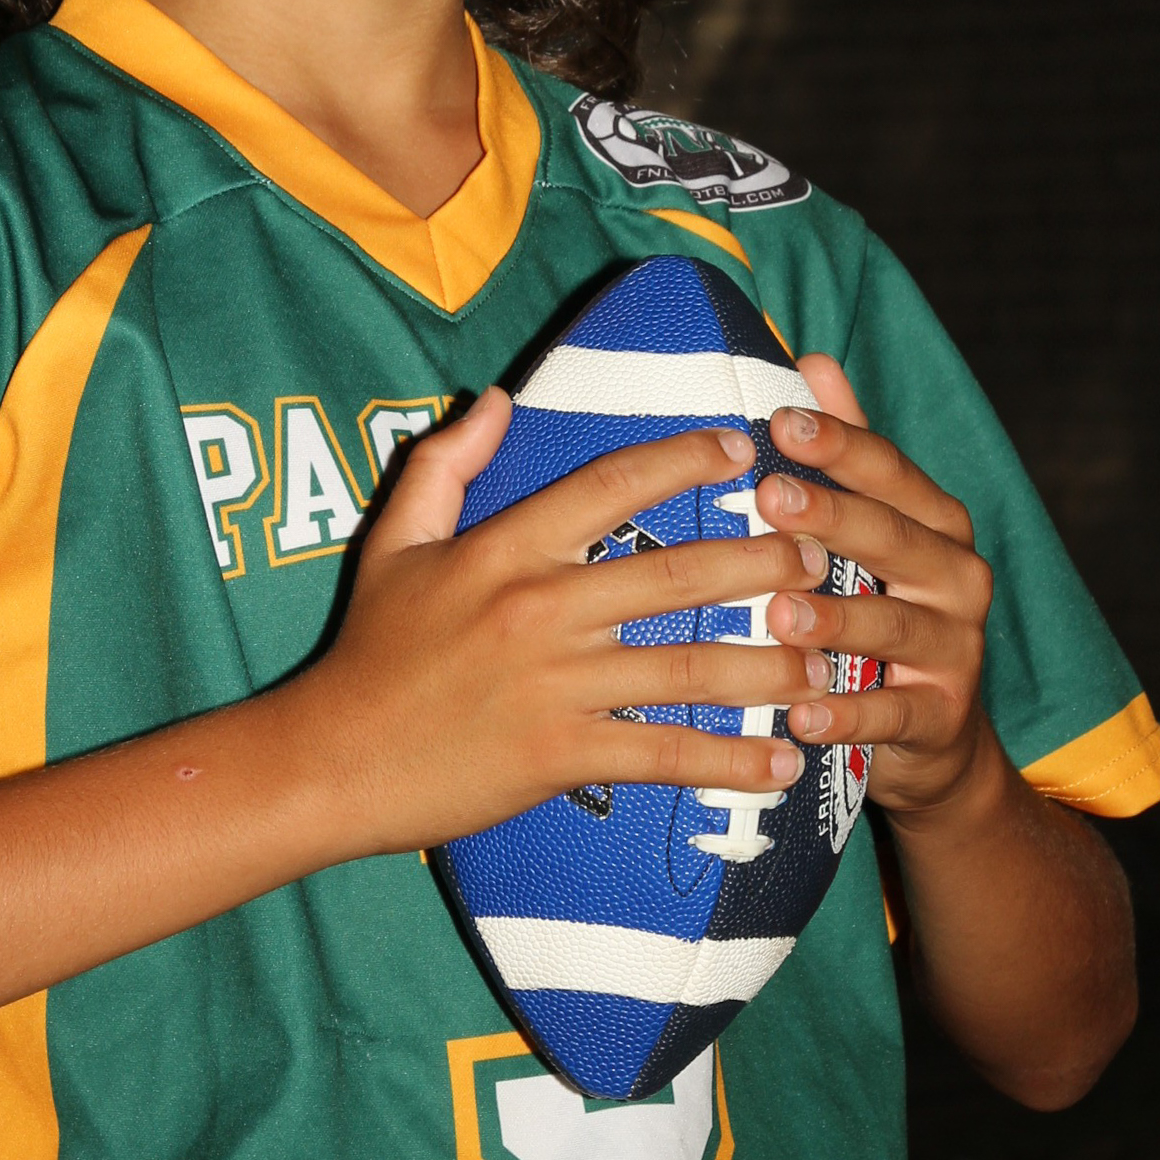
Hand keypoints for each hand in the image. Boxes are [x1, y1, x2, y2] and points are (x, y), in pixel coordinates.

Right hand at [296, 386, 844, 858]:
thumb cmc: (369, 651)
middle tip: (820, 554)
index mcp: (505, 548)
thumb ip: (443, 463)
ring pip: (687, 666)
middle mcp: (539, 607)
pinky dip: (731, 761)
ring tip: (828, 657)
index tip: (742, 448)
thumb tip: (497, 398)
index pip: (610, 484)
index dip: (683, 459)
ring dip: (768, 664)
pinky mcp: (561, 754)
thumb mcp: (394, 542)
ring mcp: (555, 683)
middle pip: (676, 572)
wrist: (331, 760)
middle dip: (761, 562)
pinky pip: (665, 753)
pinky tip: (784, 760)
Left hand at [749, 354, 997, 817]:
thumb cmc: (886, 609)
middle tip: (769, 497)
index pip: (890, 471)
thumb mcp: (875, 530)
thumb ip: (851, 453)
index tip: (780, 421)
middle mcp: (956, 578)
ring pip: (893, 627)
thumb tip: (814, 359)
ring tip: (779, 612)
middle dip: (833, 517)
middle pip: (894, 539)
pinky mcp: (941, 717)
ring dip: (836, 620)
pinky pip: (893, 714)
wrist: (938, 737)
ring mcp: (955, 650)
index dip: (839, 444)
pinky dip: (848, 716)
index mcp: (936, 523)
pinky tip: (802, 715)